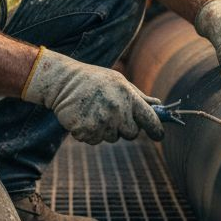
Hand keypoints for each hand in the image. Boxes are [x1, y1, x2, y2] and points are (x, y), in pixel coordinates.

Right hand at [21, 48, 165, 143]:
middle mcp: (117, 110)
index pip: (150, 119)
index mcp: (128, 96)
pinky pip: (95, 140)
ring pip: (112, 138)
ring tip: (94, 111)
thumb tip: (158, 104)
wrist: (62, 82)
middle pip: (132, 133)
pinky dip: (90, 132)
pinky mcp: (86, 132)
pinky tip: (84, 117)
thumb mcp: (118, 81)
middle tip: (112, 114)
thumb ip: (139, 95)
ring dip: (106, 129)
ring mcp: (101, 122)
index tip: (158, 135)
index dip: (156, 130)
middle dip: (125, 128)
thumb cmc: (93, 80)